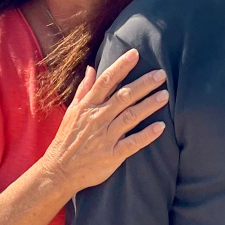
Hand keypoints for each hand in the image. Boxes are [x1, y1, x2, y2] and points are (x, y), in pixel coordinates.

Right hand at [40, 49, 167, 193]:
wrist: (59, 171)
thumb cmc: (67, 139)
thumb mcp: (72, 111)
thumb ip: (84, 89)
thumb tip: (92, 68)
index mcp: (88, 106)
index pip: (106, 81)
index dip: (121, 66)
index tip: (135, 54)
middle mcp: (97, 119)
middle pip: (123, 96)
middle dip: (143, 84)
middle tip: (161, 74)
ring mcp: (105, 137)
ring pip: (130, 117)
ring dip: (148, 105)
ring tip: (165, 95)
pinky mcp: (112, 155)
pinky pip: (132, 143)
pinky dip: (146, 135)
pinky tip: (160, 126)